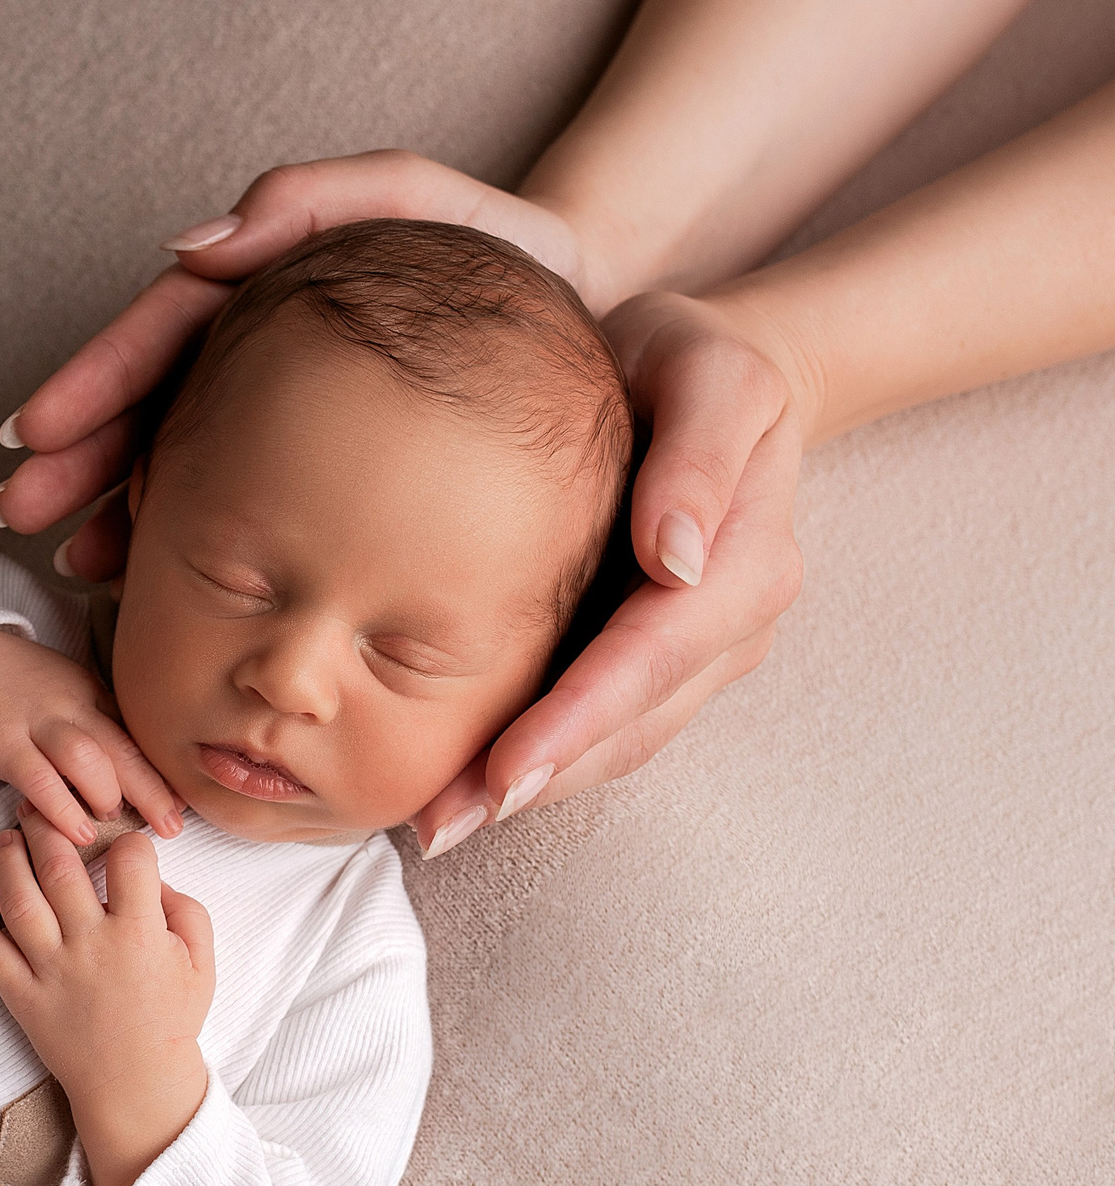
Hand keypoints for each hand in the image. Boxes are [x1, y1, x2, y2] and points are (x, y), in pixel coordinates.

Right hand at [0, 150, 582, 581]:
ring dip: (117, 506)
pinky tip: (157, 577)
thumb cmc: (510, 247)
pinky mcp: (321, 465)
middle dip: (77, 456)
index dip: (95, 378)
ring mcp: (287, 407)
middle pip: (149, 399)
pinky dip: (187, 536)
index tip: (39, 429)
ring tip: (78, 561)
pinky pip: (237, 500)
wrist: (592, 315)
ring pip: (181, 456)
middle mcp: (263, 348)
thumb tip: (192, 246)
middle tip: (20, 510)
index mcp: (269, 286)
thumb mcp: (415, 195)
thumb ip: (313, 196)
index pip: (160, 328)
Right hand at [0, 628, 183, 843]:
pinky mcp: (3, 743)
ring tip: (117, 821)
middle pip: (123, 749)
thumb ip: (93, 720)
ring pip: (88, 758)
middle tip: (175, 826)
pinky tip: (77, 832)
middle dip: (154, 790)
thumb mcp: (62, 688)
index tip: (186, 802)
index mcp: (90, 693)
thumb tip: (124, 769)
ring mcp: (37, 724)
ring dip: (109, 793)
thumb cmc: (8, 681)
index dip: (162, 771)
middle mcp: (72, 706)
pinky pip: (39, 778)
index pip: (135, 735)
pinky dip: (62, 807)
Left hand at [0, 812, 213, 1185]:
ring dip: (8, 860)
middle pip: (61, 868)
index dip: (128, 841)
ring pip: (20, 900)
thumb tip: (153, 877)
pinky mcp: (22, 996)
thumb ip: (186, 911)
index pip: (129, 859)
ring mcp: (52, 971)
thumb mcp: (202, 965)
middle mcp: (92, 946)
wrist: (136, 1087)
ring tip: (6, 837)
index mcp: (141, 934)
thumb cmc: (171, 1022)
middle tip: (39, 808)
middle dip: (49, 827)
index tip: (124, 845)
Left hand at [413, 290, 803, 854]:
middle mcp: (729, 626)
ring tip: (438, 822)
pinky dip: (534, 759)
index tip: (506, 771)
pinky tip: (463, 782)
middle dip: (539, 779)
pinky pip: (595, 726)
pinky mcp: (648, 659)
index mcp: (748, 564)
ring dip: (529, 790)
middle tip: (442, 825)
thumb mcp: (709, 370)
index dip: (579, 720)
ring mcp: (693, 653)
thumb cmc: (685, 360)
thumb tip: (680, 557)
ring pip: (614, 744)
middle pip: (631, 725)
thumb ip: (702, 452)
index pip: (654, 657)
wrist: (688, 372)